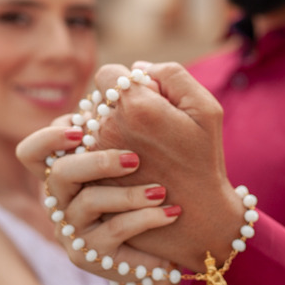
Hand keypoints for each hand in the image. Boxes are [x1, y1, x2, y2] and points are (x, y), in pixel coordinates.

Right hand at [16, 125, 181, 278]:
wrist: (165, 250)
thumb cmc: (148, 195)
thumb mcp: (135, 164)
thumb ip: (124, 131)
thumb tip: (136, 80)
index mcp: (67, 173)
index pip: (32, 152)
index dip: (49, 138)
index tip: (82, 130)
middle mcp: (62, 201)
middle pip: (60, 174)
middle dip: (98, 161)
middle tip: (135, 159)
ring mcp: (73, 230)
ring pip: (91, 202)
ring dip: (130, 194)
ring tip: (162, 192)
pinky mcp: (90, 257)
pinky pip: (115, 233)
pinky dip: (146, 220)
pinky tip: (171, 214)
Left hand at [91, 62, 243, 270]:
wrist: (195, 216)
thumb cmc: (203, 160)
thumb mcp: (205, 109)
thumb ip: (171, 75)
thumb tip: (137, 68)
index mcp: (136, 106)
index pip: (108, 74)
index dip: (127, 84)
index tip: (145, 102)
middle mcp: (108, 128)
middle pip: (94, 99)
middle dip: (114, 106)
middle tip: (143, 129)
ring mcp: (94, 156)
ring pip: (84, 125)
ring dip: (102, 129)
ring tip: (134, 148)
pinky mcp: (88, 179)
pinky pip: (80, 152)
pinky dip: (95, 153)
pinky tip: (122, 166)